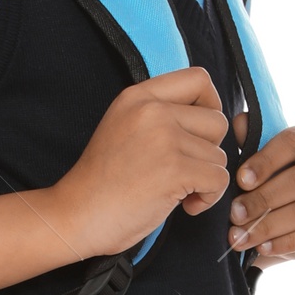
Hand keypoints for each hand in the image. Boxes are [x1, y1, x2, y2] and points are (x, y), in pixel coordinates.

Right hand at [51, 67, 230, 260]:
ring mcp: (164, 138)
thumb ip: (159, 115)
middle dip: (209, 150)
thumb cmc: (101, 183)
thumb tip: (210, 117)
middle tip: (185, 170)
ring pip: (219, 155)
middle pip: (217, 121)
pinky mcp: (174, 170)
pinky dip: (208, 198)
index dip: (211, 105)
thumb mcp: (123, 128)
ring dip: (206, 179)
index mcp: (138, 96)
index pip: (199, 78)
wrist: (76, 215)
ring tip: (178, 192)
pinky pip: (218, 179)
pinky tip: (186, 205)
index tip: (199, 133)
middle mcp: (152, 110)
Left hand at [227, 123, 294, 263]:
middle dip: (262, 200)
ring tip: (242, 236)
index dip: (265, 161)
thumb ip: (253, 140)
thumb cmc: (280, 183)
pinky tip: (265, 247)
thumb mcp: (266, 162)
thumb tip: (240, 123)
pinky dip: (288, 243)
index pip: (293, 142)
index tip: (240, 180)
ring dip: (269, 226)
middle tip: (235, 215)